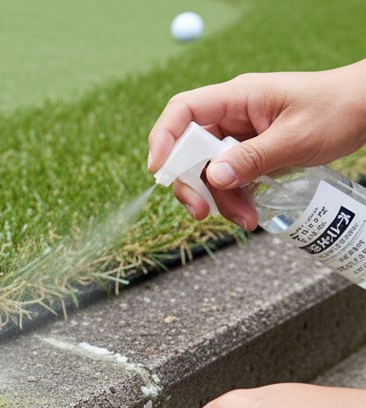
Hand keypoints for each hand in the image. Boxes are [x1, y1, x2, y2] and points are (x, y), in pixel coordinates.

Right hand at [147, 59, 365, 229]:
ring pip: (209, 171)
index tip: (158, 170)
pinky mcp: (249, 152)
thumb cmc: (338, 110)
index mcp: (237, 97)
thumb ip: (253, 158)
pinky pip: (229, 178)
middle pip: (189, 150)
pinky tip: (250, 213)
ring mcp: (239, 135)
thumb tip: (215, 178)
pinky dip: (235, 198)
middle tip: (201, 212)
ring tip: (245, 220)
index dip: (164, 138)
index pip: (184, 111)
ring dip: (220, 199)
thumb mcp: (296, 138)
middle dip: (192, 184)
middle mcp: (232, 115)